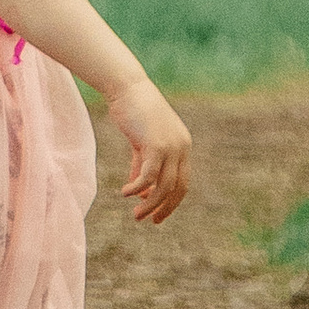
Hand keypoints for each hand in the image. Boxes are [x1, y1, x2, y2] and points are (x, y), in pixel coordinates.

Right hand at [110, 72, 192, 223]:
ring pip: (163, 186)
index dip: (171, 201)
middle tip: (148, 220)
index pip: (182, 182)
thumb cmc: (133, 111)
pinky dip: (137, 188)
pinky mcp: (156, 145)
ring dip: (149, 204)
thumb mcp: (141, 141)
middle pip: (177, 188)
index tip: (157, 215)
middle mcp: (182, 147)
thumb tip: (141, 191)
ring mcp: (171, 146)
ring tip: (136, 214)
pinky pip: (148, 176)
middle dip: (164, 207)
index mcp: (183, 146)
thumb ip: (143, 164)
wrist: (127, 87)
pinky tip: (125, 193)